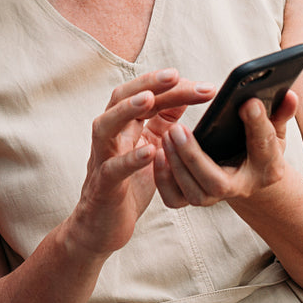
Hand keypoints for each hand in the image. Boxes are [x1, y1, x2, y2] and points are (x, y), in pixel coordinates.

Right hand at [63, 69, 213, 258]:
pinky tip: (150, 151)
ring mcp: (103, 159)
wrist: (101, 227)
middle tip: (175, 75)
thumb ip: (162, 122)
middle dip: (147, 84)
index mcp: (123, 127)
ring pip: (105, 126)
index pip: (143, 94)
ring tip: (149, 99)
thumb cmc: (127, 186)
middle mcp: (109, 136)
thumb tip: (183, 93)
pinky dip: (130, 158)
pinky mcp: (103, 186)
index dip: (169, 86)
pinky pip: (113, 169)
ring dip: (126, 110)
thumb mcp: (150, 147)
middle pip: (121, 99)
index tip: (202, 84)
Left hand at [153, 90, 299, 208]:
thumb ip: (280, 113)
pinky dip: (164, 179)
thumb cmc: (261, 145)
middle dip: (195, 157)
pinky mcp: (196, 198)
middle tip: (178, 128)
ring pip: (195, 193)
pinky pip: (175, 198)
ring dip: (177, 165)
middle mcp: (243, 187)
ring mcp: (217, 198)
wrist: (250, 175)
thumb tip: (289, 94)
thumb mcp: (275, 129)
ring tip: (167, 134)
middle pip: (217, 183)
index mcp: (269, 168)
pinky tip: (158, 153)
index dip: (258, 124)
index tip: (248, 102)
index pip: (264, 146)